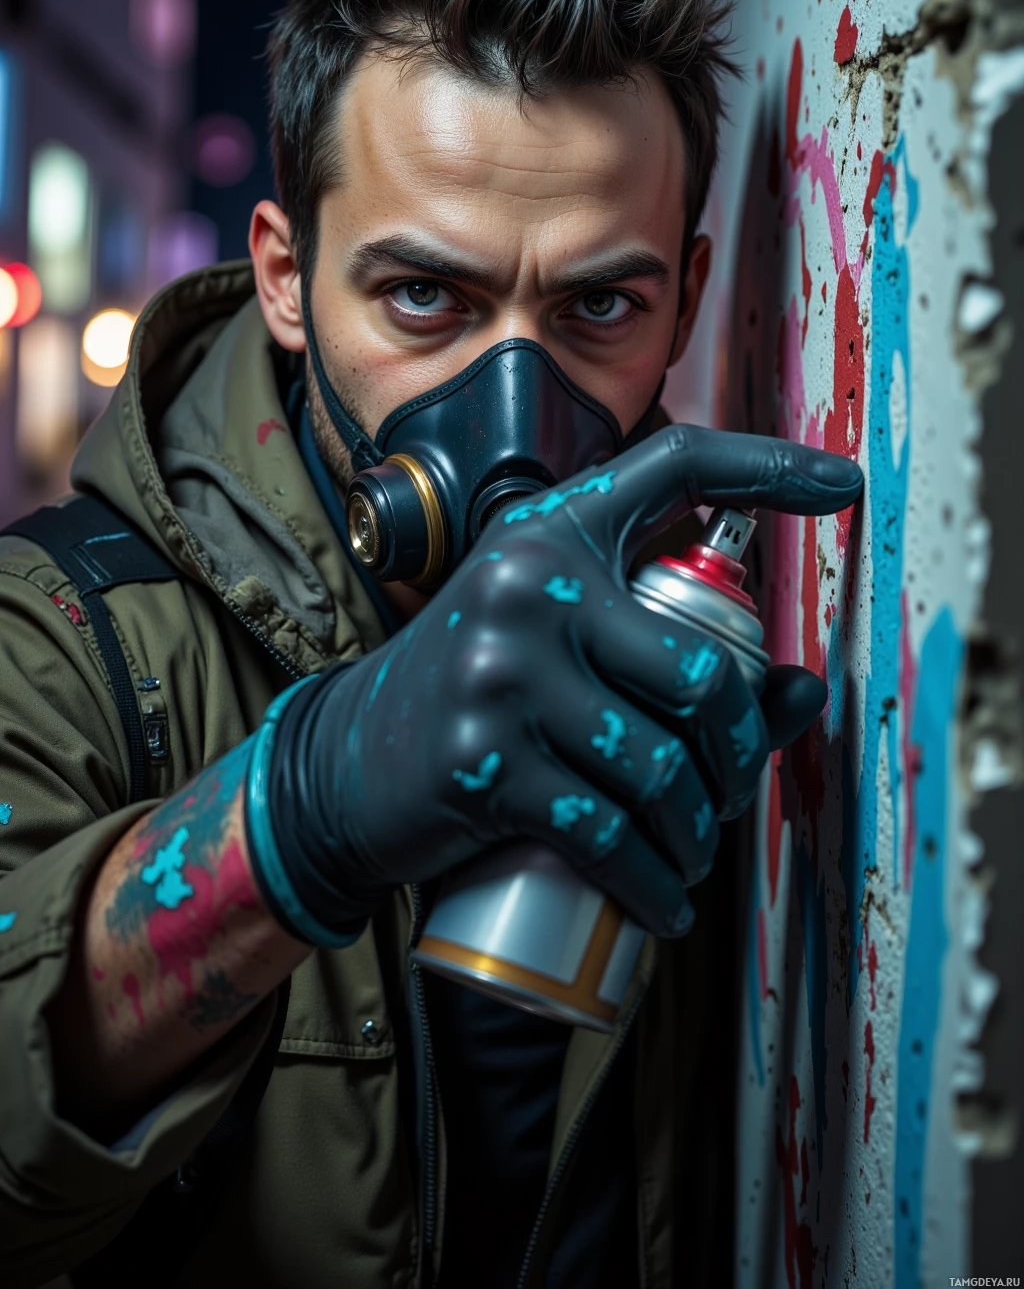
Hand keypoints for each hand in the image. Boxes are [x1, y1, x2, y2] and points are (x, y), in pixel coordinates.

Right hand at [252, 426, 861, 941]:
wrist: (341, 764)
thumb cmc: (475, 694)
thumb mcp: (559, 643)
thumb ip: (671, 650)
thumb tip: (805, 688)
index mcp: (551, 532)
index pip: (676, 467)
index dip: (768, 467)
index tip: (840, 483)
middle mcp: (530, 586)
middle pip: (705, 672)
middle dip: (737, 756)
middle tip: (723, 795)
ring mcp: (504, 673)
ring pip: (664, 767)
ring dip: (698, 835)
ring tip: (687, 854)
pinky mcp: (486, 764)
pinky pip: (610, 832)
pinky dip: (654, 884)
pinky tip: (663, 902)